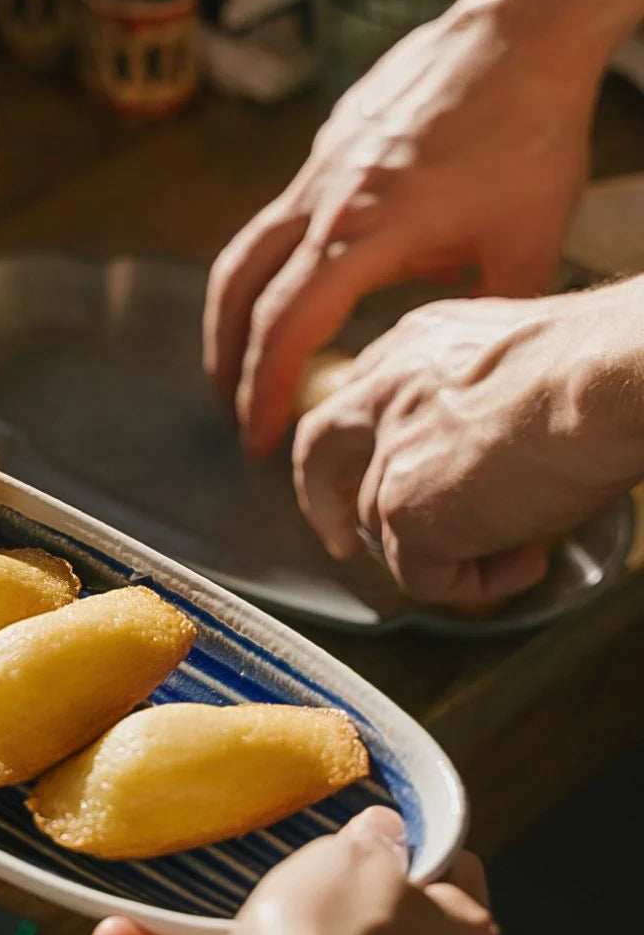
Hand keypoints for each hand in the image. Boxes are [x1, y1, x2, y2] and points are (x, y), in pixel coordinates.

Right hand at [204, 0, 634, 455]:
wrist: (517, 33)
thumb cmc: (528, 130)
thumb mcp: (528, 244)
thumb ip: (484, 320)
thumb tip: (455, 368)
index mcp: (365, 232)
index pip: (286, 327)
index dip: (262, 391)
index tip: (257, 437)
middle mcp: (322, 203)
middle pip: (237, 294)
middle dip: (225, 366)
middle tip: (236, 415)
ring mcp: (314, 175)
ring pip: (239, 257)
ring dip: (229, 322)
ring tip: (241, 367)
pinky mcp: (321, 156)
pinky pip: (268, 227)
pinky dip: (259, 277)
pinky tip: (286, 300)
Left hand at [293, 278, 643, 604]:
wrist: (613, 376)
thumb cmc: (599, 363)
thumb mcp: (519, 361)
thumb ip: (476, 399)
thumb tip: (494, 455)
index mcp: (411, 348)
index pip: (360, 400)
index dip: (362, 443)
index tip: (371, 466)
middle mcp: (384, 393)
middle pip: (321, 453)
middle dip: (322, 500)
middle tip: (338, 538)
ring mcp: (388, 454)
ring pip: (383, 527)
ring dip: (444, 552)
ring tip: (518, 548)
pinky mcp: (406, 509)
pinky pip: (420, 576)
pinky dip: (469, 586)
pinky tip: (523, 564)